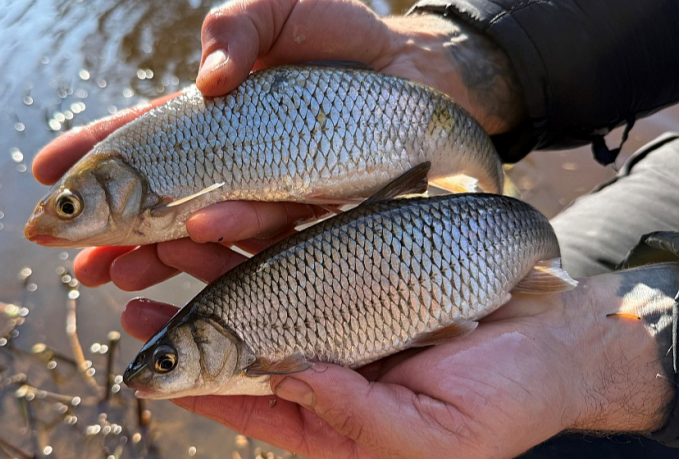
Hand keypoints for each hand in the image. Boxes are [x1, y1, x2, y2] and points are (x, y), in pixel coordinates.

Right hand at [32, 0, 526, 291]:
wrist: (417, 71)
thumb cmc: (340, 34)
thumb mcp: (281, 9)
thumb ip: (239, 26)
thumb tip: (209, 80)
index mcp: (212, 116)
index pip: (140, 138)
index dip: (92, 156)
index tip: (44, 175)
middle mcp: (232, 162)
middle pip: (159, 201)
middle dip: (110, 232)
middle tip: (67, 255)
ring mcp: (268, 192)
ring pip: (202, 227)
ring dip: (155, 250)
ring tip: (116, 270)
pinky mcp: (311, 213)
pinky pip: (269, 232)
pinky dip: (231, 237)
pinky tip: (197, 235)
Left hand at [120, 267, 674, 458]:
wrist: (557, 340)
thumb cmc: (505, 402)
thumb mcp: (435, 435)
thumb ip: (360, 417)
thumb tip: (293, 379)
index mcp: (335, 417)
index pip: (250, 402)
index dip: (197, 385)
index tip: (146, 364)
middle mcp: (327, 361)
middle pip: (242, 338)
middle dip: (187, 316)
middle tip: (132, 291)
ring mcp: (340, 308)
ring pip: (262, 285)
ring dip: (214, 264)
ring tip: (163, 240)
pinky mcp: (361, 264)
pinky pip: (304, 246)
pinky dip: (266, 232)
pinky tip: (229, 215)